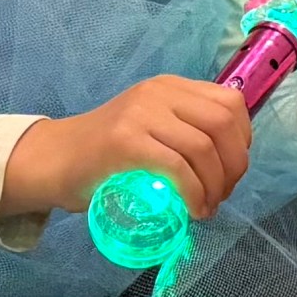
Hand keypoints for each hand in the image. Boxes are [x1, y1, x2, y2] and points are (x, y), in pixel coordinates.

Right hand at [3, 73, 254, 224]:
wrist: (53, 160)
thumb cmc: (106, 154)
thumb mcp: (150, 127)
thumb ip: (183, 131)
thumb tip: (226, 162)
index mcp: (170, 87)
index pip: (230, 103)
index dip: (243, 140)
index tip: (231, 171)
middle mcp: (159, 92)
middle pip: (222, 124)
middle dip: (234, 166)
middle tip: (222, 195)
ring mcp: (141, 114)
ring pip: (203, 147)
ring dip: (215, 185)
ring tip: (206, 207)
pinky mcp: (126, 141)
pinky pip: (177, 166)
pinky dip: (194, 192)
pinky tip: (193, 209)